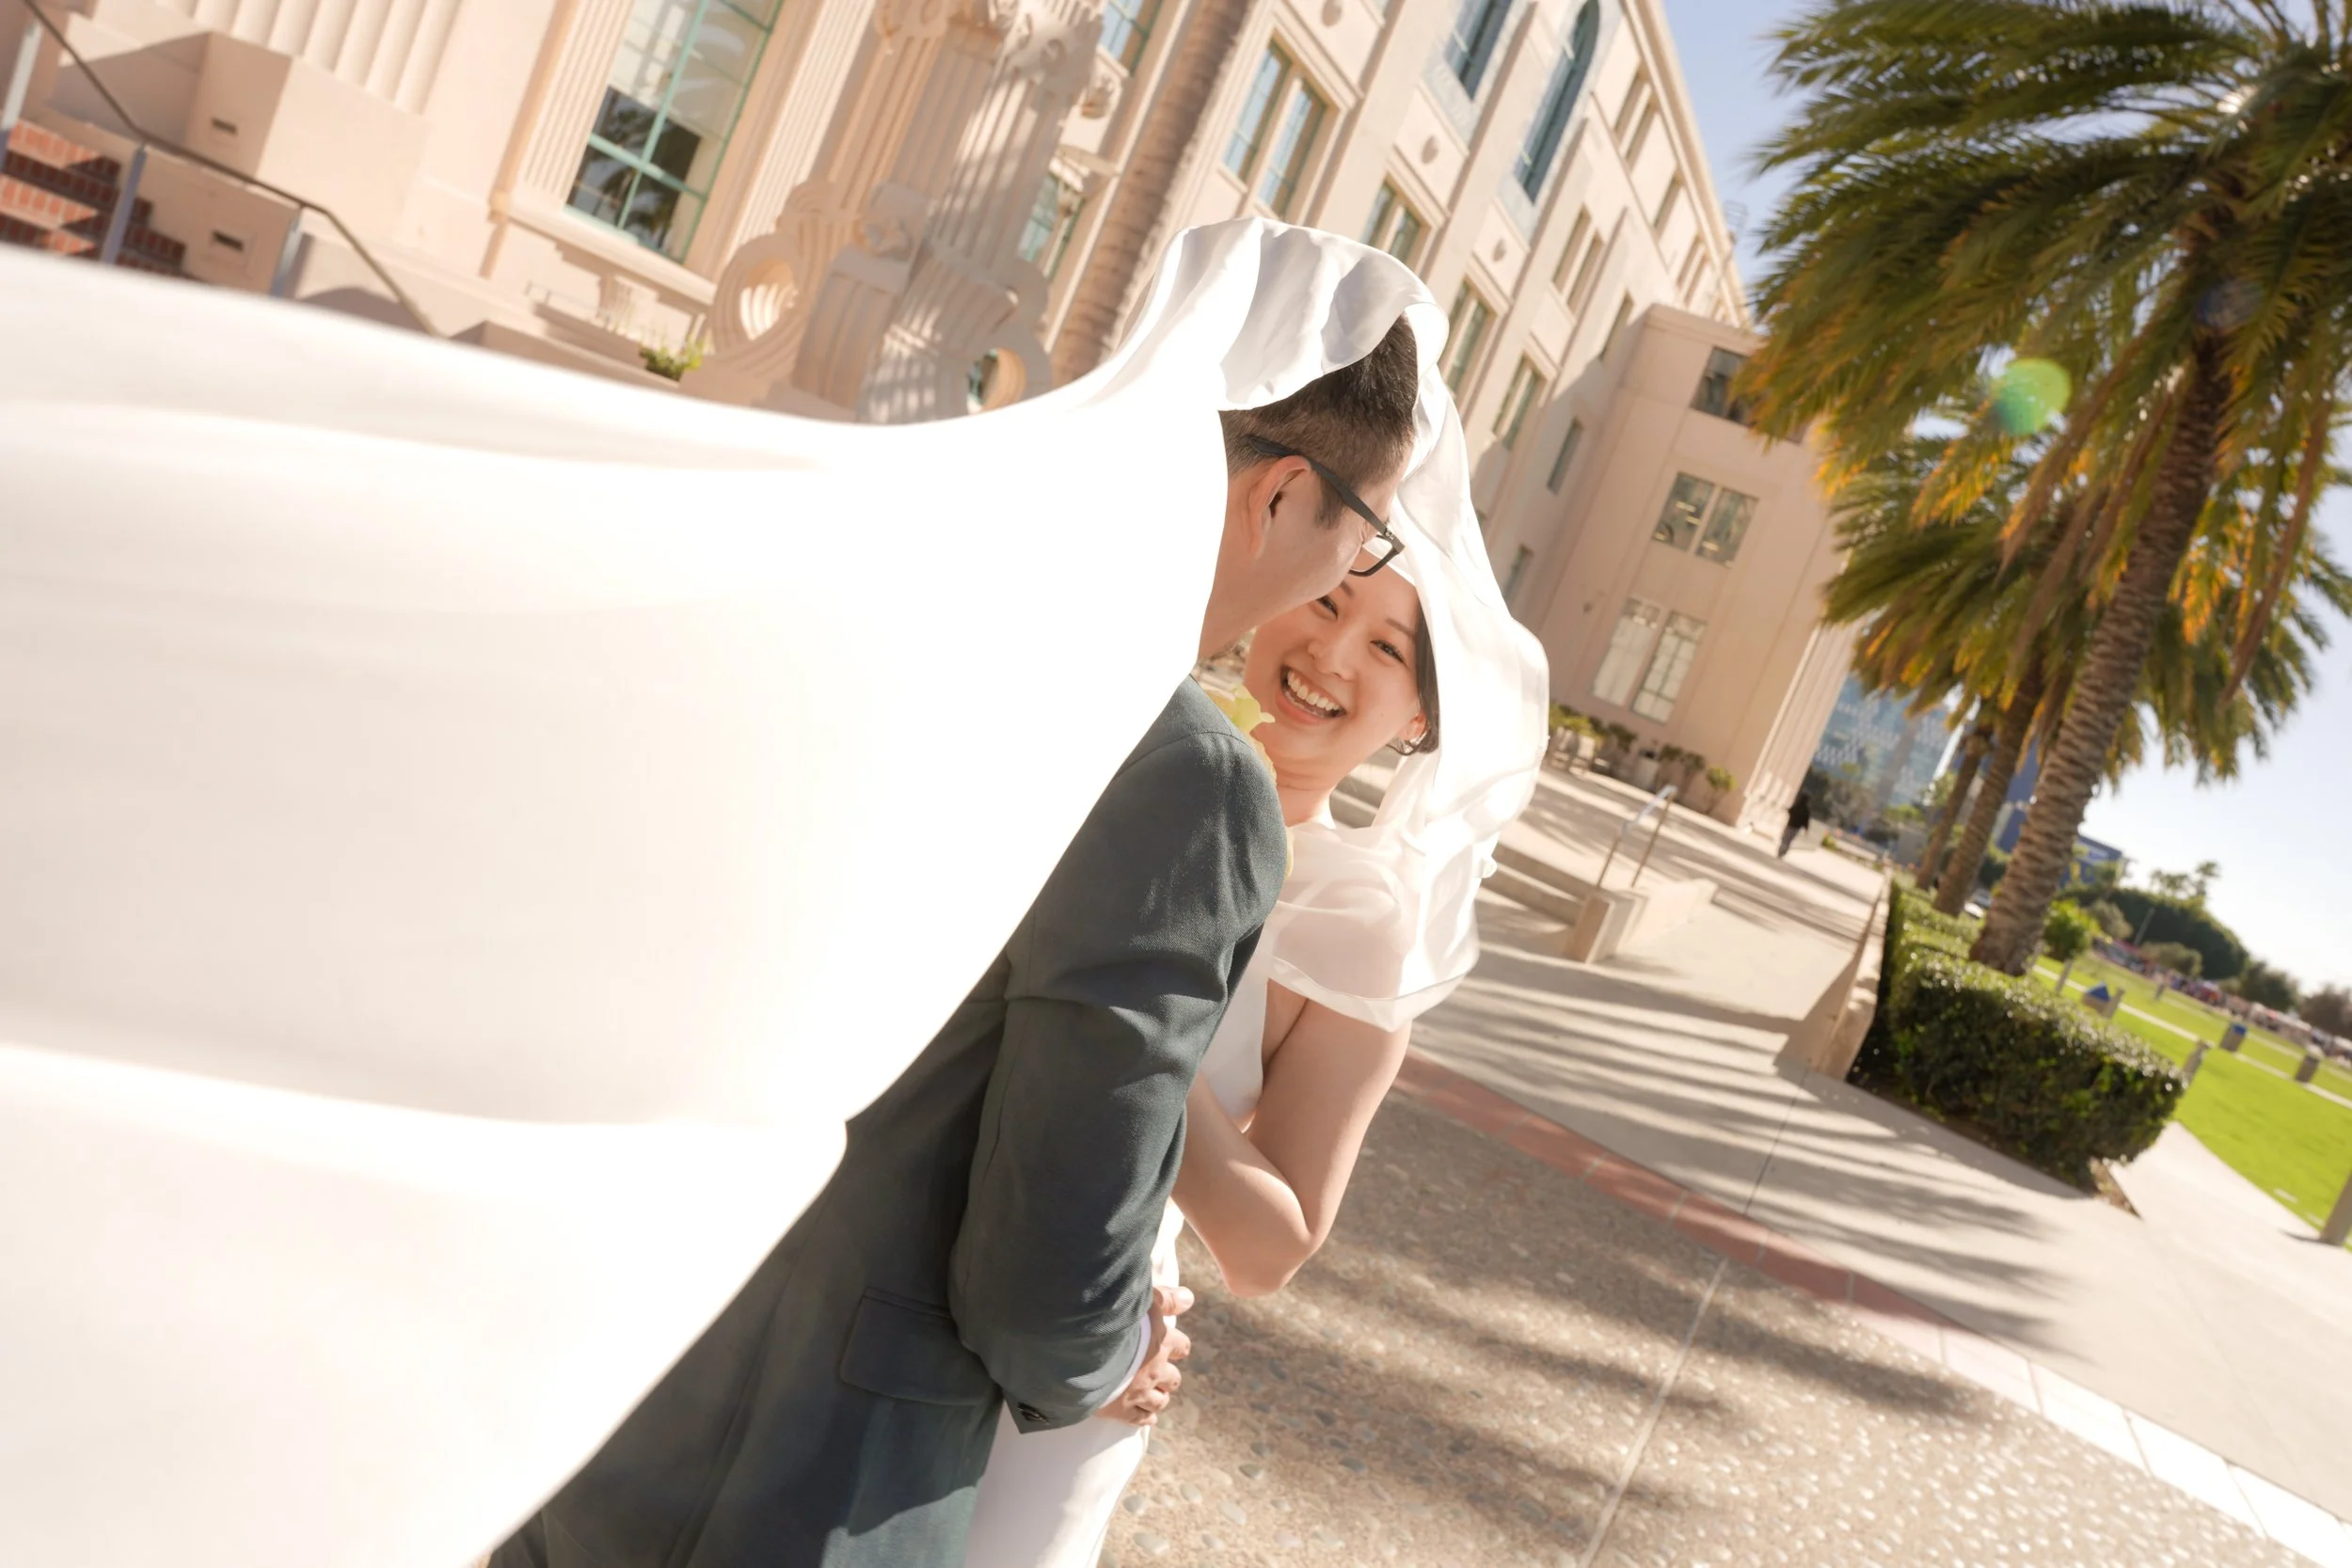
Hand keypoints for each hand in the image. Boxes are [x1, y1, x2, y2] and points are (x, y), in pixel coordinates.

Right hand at [1097, 1285, 1192, 1425]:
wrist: (1082, 1346)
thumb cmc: (1111, 1317)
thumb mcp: (1141, 1298)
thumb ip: (1166, 1298)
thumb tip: (1190, 1298)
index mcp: (1161, 1342)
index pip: (1181, 1346)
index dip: (1176, 1346)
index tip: (1168, 1345)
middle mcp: (1155, 1369)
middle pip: (1173, 1379)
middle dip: (1167, 1376)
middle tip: (1156, 1371)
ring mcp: (1139, 1392)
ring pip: (1160, 1402)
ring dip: (1158, 1397)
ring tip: (1150, 1394)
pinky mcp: (1121, 1410)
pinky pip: (1141, 1419)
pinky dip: (1145, 1418)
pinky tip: (1145, 1416)